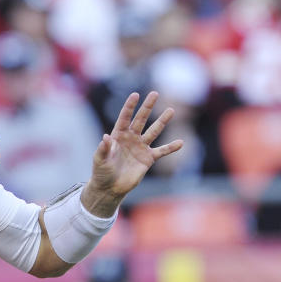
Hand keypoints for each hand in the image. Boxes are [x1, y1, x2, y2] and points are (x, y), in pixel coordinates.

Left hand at [82, 92, 182, 215]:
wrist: (110, 187)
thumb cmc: (101, 172)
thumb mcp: (99, 160)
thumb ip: (103, 149)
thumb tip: (106, 137)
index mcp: (117, 135)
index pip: (124, 118)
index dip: (129, 106)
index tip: (135, 94)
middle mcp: (130, 138)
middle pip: (140, 119)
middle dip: (147, 107)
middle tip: (155, 93)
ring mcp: (140, 147)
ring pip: (153, 131)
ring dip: (162, 121)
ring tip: (171, 110)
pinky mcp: (148, 159)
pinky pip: (162, 151)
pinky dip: (171, 147)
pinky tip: (181, 143)